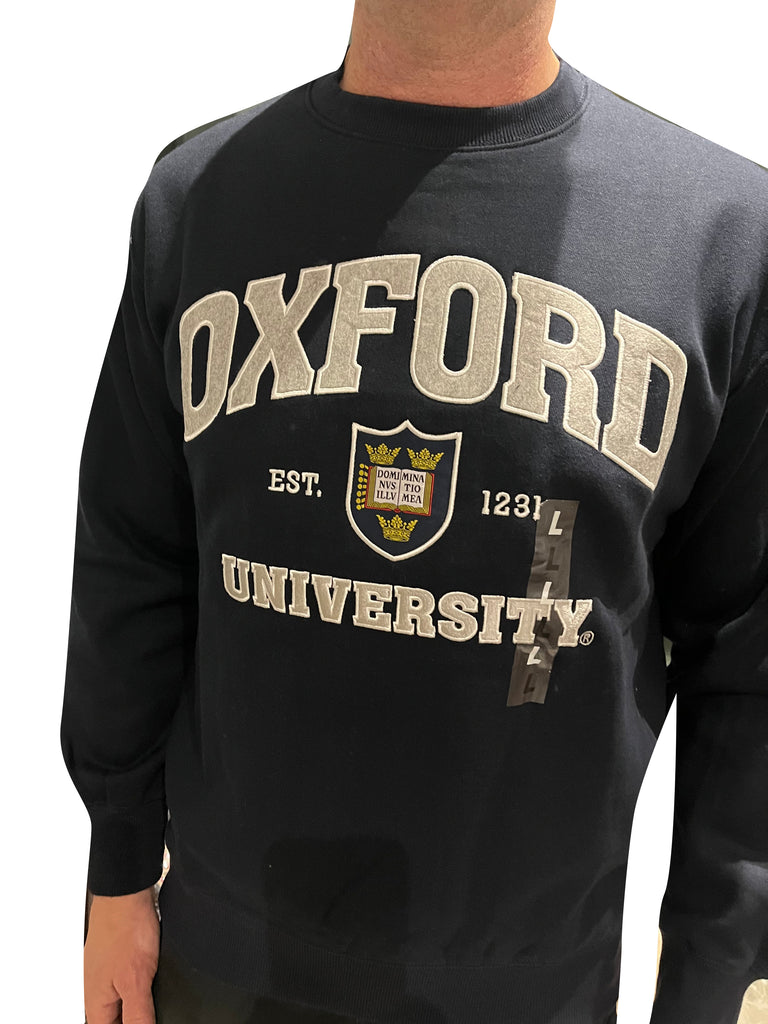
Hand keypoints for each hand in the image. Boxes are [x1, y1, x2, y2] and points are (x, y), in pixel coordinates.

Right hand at [83, 886, 159, 1023]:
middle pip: (116, 1020)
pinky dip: (139, 987)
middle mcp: (97, 992)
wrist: (126, 893)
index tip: (147, 1019)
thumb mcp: (136, 981)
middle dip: (134, 1017)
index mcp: (96, 1005)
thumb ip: (138, 1015)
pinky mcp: (116, 960)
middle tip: (151, 1006)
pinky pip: (126, 984)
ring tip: (151, 989)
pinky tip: (152, 979)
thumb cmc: (125, 931)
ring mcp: (106, 974)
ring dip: (137, 1005)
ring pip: (121, 1003)